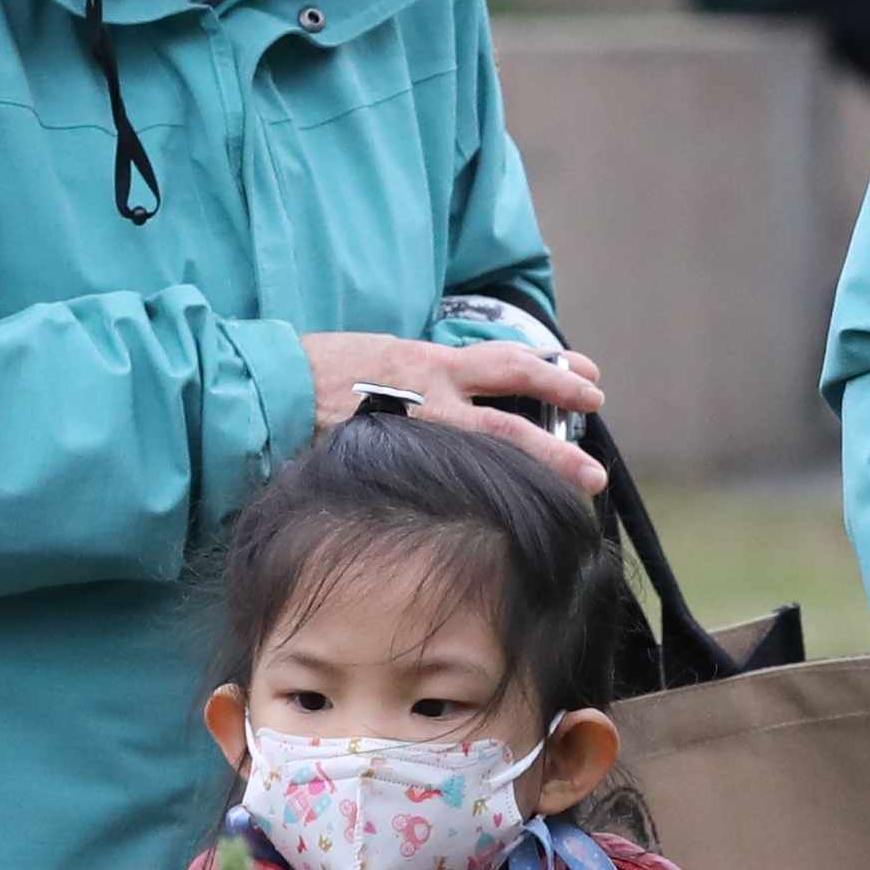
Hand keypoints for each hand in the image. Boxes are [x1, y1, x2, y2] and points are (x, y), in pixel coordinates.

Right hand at [297, 329, 608, 494]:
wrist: (270, 390)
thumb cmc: (316, 376)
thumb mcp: (375, 360)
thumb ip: (416, 380)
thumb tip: (447, 398)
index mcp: (427, 360)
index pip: (501, 359)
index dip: (548, 365)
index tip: (585, 372)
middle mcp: (432, 386)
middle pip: (513, 386)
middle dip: (561, 392)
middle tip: (599, 404)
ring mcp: (419, 421)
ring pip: (499, 436)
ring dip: (549, 455)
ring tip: (588, 474)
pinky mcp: (401, 454)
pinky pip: (457, 475)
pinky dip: (492, 490)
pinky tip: (519, 509)